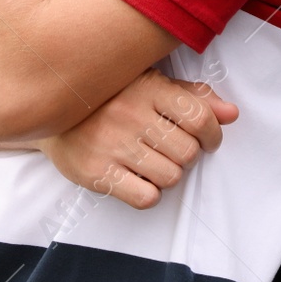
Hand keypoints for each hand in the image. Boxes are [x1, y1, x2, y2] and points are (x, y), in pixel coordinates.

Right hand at [37, 69, 239, 209]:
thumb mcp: (149, 84)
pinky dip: (149, 192)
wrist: (49, 111)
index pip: (199, 116)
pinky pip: (145, 197)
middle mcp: (129, 114)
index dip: (212, 134)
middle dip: (187, 155)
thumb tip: (231, 114)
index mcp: (146, 87)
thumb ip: (192, 97)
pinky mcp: (95, 172)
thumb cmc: (108, 96)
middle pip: (188, 152)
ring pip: (170, 177)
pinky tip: (138, 177)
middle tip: (173, 148)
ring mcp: (111, 144)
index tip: (207, 139)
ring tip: (153, 161)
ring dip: (169, 174)